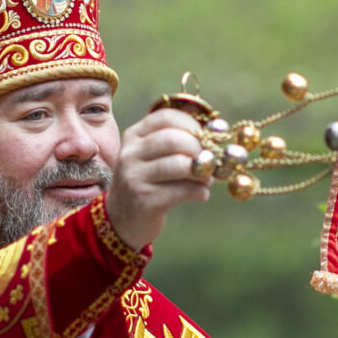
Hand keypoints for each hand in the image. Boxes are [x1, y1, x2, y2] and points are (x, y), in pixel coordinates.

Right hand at [103, 108, 211, 250]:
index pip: (166, 117)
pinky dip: (199, 192)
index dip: (192, 124)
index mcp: (134, 136)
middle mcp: (130, 154)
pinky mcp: (144, 200)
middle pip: (173, 139)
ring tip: (207, 179)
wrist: (122, 219)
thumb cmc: (147, 183)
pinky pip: (181, 190)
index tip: (207, 135)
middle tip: (210, 160)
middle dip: (199, 149)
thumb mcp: (151, 156)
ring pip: (179, 165)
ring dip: (202, 172)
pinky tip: (201, 194)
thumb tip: (215, 134)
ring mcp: (135, 177)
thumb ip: (176, 142)